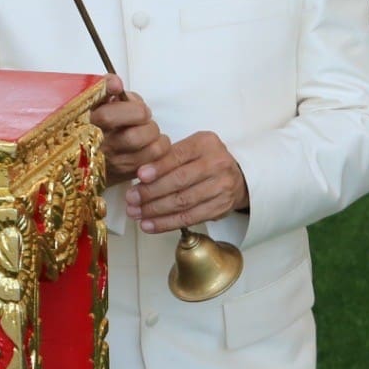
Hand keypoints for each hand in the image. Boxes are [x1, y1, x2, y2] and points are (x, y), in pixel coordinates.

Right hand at [90, 80, 169, 185]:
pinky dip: (160, 153)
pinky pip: (155, 164)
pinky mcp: (125, 176)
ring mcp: (113, 165)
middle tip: (146, 122)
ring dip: (158, 140)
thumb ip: (104, 86)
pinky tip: (150, 147)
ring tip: (150, 135)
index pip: (109, 117)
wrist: (83, 152)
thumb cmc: (94, 120)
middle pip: (134, 137)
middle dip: (148, 125)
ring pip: (150, 152)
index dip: (133, 110)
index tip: (140, 109)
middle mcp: (99, 147)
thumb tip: (116, 83)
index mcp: (88, 125)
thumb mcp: (94, 100)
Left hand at [125, 131, 248, 232]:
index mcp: (206, 143)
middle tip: (131, 198)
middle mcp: (217, 164)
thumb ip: (168, 157)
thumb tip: (140, 174)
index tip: (140, 176)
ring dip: (155, 210)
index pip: (179, 156)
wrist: (236, 176)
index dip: (158, 167)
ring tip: (136, 213)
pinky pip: (189, 218)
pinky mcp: (220, 208)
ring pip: (183, 202)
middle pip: (180, 181)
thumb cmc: (204, 160)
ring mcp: (221, 187)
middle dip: (151, 192)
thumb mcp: (190, 149)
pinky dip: (166, 223)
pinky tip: (150, 224)